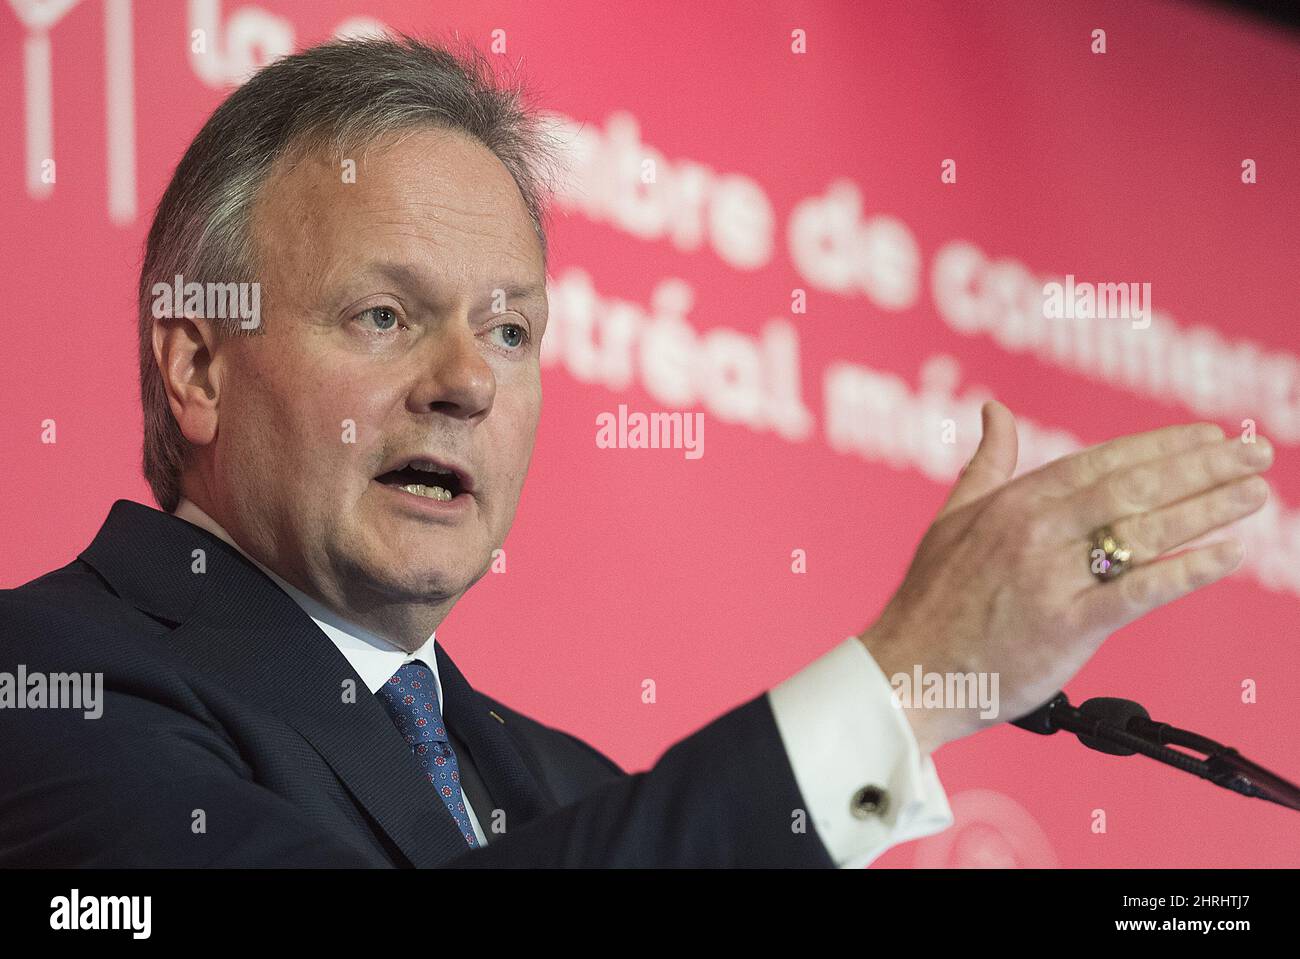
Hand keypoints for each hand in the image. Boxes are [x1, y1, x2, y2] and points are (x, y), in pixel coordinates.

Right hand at [858, 401, 1273, 755]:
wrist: (907, 672)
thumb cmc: (930, 601)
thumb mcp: (951, 519)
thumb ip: (986, 464)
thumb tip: (997, 410)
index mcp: (1013, 502)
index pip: (1102, 461)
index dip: (1162, 445)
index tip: (1210, 436)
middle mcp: (1036, 531)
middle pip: (1134, 488)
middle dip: (1201, 468)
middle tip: (1256, 456)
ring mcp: (1051, 578)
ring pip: (1144, 532)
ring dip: (1208, 510)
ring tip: (1255, 496)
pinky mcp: (1066, 627)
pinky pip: (1138, 593)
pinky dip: (1187, 572)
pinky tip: (1229, 556)